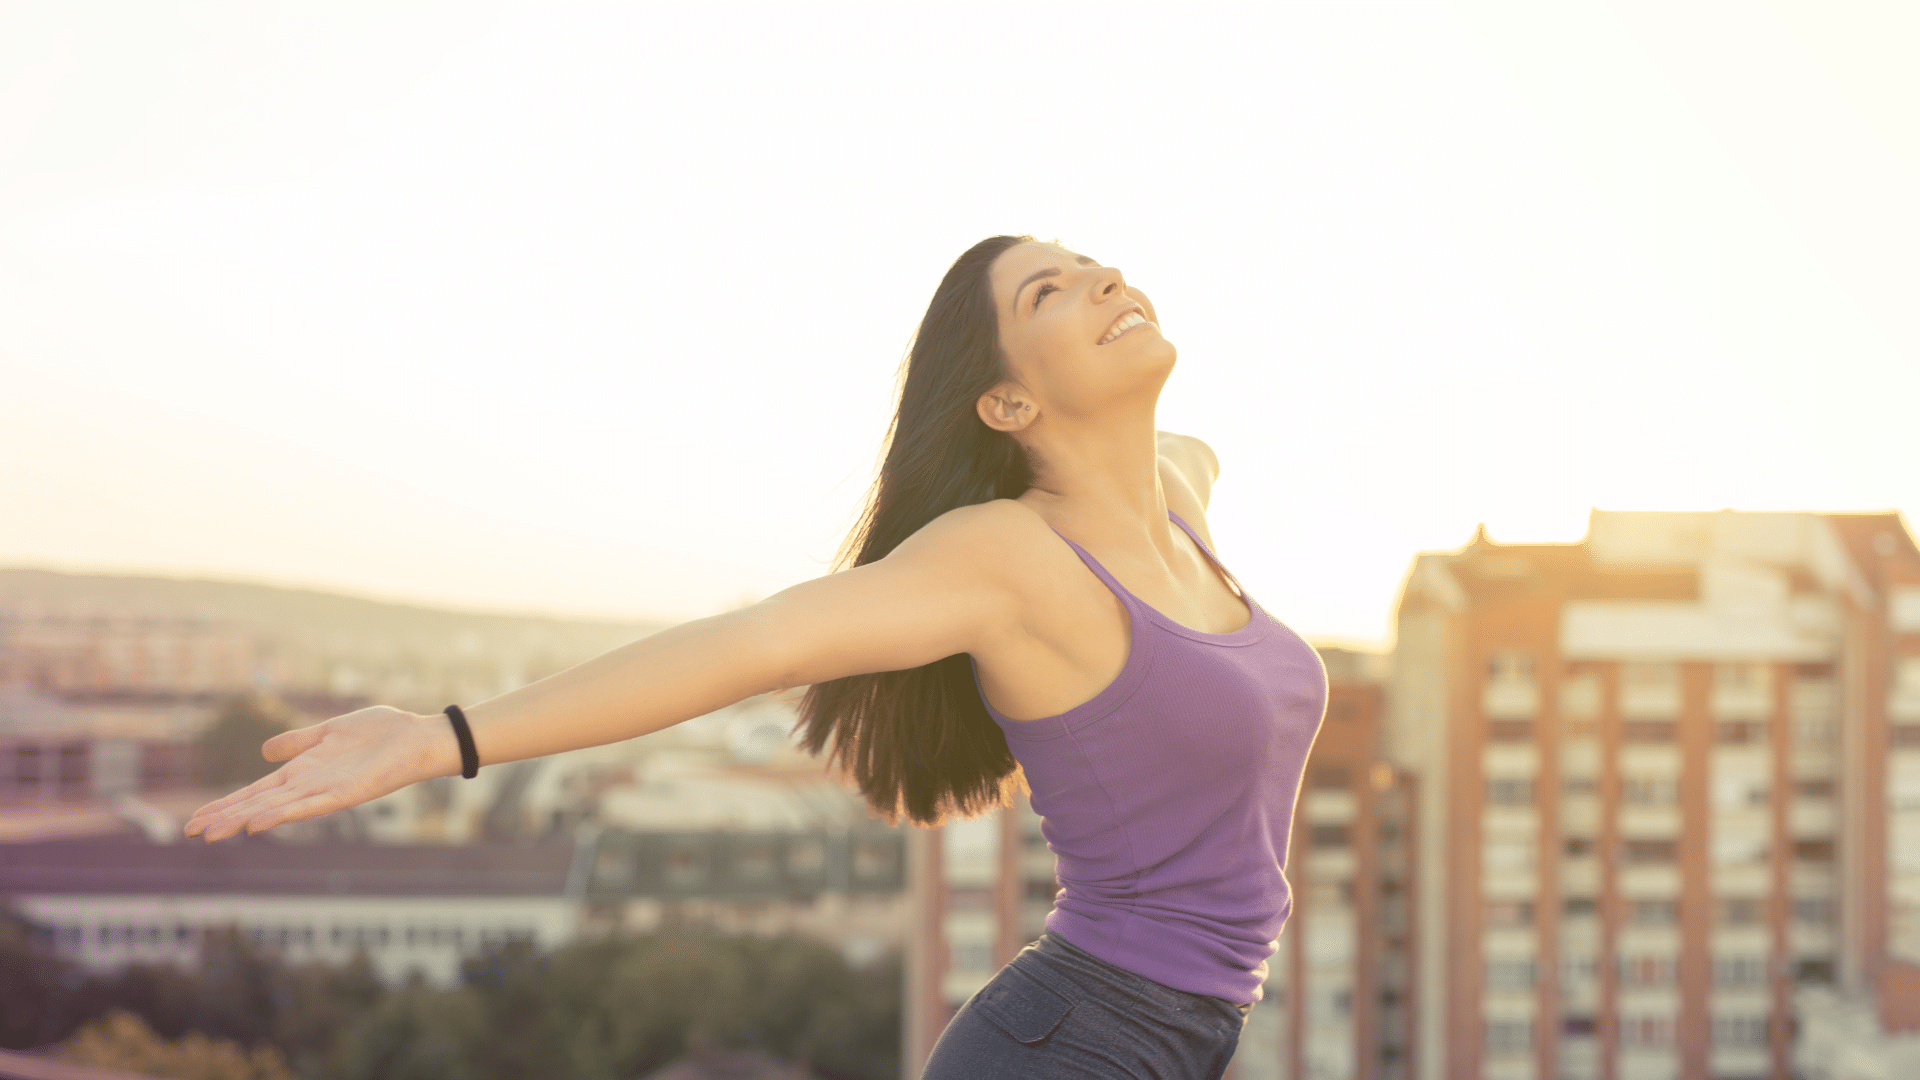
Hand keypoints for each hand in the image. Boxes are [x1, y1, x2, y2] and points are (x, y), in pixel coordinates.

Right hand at [183, 706, 460, 841]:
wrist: (418, 736)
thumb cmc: (380, 733)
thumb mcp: (330, 731)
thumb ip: (299, 742)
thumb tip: (264, 752)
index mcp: (303, 770)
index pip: (256, 791)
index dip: (226, 804)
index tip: (195, 820)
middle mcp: (310, 785)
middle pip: (258, 804)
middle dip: (225, 817)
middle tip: (192, 833)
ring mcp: (326, 791)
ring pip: (277, 809)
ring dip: (245, 820)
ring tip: (214, 832)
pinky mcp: (346, 794)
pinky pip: (310, 806)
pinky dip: (284, 814)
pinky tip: (260, 822)